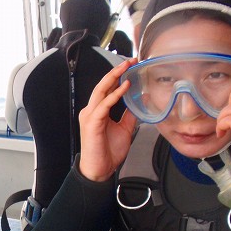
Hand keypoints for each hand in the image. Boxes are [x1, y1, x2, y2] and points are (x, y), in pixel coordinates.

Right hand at [78, 59, 137, 181]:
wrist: (99, 170)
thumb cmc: (107, 152)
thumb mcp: (124, 130)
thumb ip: (129, 115)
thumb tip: (140, 102)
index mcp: (98, 111)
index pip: (107, 88)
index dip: (118, 76)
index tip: (131, 66)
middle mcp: (92, 110)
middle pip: (103, 85)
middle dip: (116, 71)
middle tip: (130, 60)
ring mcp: (90, 115)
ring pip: (101, 90)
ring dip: (114, 77)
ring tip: (126, 67)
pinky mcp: (92, 122)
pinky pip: (104, 105)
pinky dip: (114, 95)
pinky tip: (124, 87)